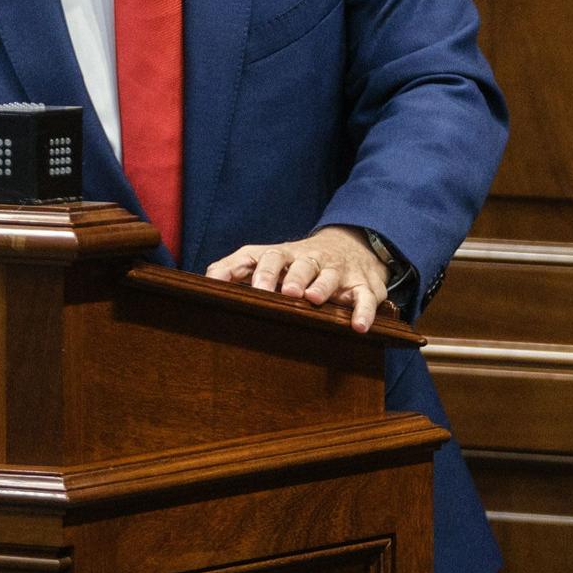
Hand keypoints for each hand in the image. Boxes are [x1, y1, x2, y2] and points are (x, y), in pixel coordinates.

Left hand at [206, 225, 389, 332]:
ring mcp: (338, 271)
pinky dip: (364, 310)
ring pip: (331, 275)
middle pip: (302, 263)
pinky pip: (366, 297)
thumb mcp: (267, 259)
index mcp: (286, 255)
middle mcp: (312, 260)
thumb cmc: (298, 262)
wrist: (352, 246)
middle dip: (294, 276)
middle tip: (286, 292)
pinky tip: (358, 326)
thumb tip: (207, 281)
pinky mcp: (363, 285)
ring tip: (314, 299)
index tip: (255, 288)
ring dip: (323, 285)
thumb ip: (236, 268)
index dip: (264, 271)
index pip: (272, 256)